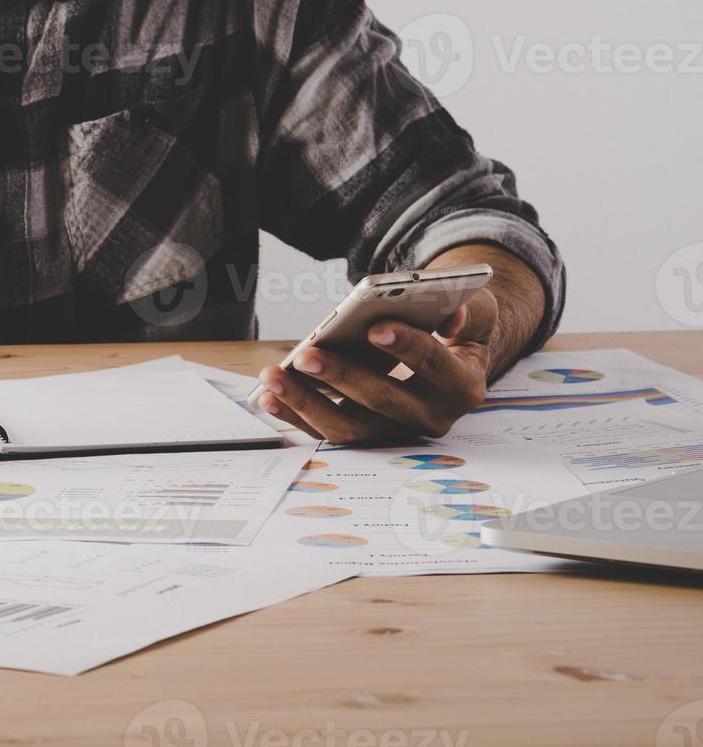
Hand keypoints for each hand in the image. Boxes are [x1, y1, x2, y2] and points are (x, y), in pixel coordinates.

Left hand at [255, 289, 497, 443]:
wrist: (452, 362)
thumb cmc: (458, 331)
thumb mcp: (477, 314)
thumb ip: (472, 311)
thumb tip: (453, 316)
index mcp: (462, 385)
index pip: (434, 366)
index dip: (406, 347)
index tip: (375, 328)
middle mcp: (430, 416)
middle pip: (383, 401)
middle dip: (342, 377)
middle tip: (306, 355)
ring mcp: (395, 431)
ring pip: (349, 427)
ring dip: (306, 403)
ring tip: (273, 376)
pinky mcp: (367, 435)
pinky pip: (327, 430)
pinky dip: (296, 414)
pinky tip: (269, 395)